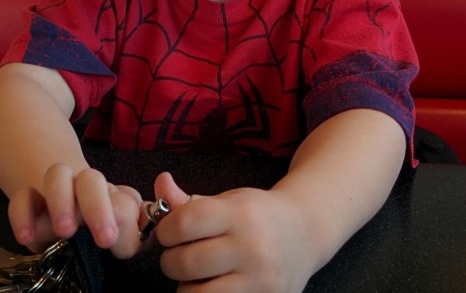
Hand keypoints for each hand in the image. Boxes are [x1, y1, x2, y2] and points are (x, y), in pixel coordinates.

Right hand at [6, 163, 144, 258]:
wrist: (61, 200)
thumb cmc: (96, 220)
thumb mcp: (118, 228)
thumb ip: (134, 228)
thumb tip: (145, 225)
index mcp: (112, 195)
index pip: (124, 200)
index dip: (123, 218)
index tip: (115, 240)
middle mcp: (84, 186)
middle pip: (92, 180)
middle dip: (98, 207)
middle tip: (103, 238)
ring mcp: (55, 189)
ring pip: (57, 175)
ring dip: (62, 200)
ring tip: (65, 231)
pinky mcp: (28, 198)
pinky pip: (21, 198)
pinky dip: (21, 215)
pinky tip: (26, 237)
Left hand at [153, 172, 321, 292]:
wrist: (305, 233)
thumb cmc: (259, 215)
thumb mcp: (228, 200)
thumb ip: (188, 200)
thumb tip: (160, 183)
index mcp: (241, 215)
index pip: (185, 223)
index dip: (167, 229)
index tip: (169, 231)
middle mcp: (252, 248)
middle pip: (184, 263)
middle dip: (171, 260)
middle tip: (180, 254)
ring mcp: (260, 281)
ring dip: (187, 286)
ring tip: (198, 274)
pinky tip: (215, 285)